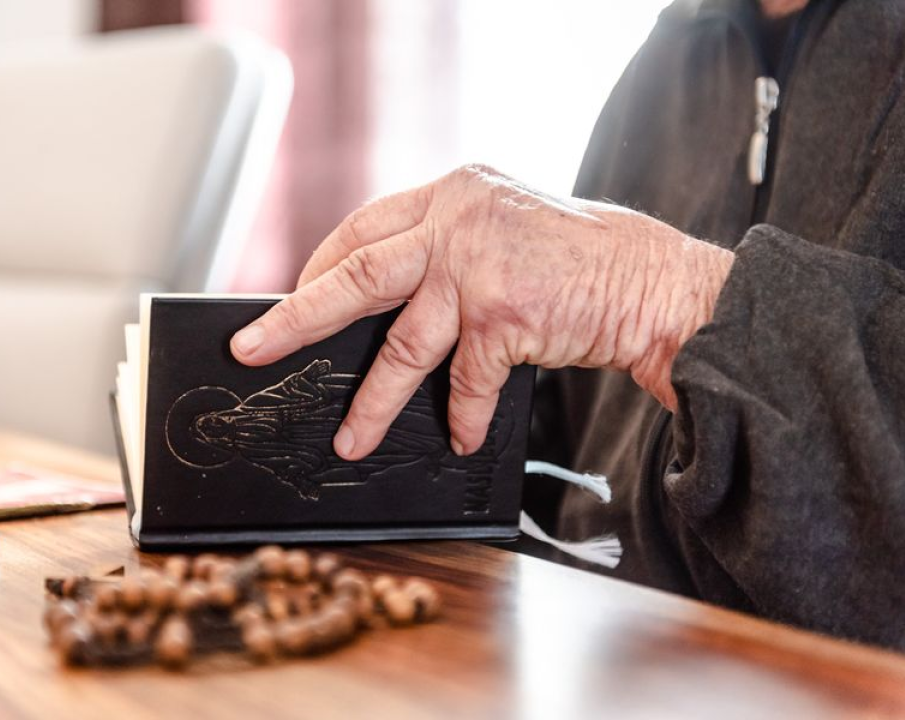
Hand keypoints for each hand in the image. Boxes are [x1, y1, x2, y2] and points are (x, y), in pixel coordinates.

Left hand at [230, 165, 733, 459]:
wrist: (652, 280)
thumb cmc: (577, 260)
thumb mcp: (502, 227)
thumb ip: (444, 251)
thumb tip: (380, 304)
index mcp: (451, 194)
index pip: (363, 229)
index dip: (321, 268)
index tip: (295, 299)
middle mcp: (457, 222)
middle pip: (355, 274)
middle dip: (296, 319)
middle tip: (252, 348)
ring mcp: (478, 268)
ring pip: (401, 345)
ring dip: (373, 402)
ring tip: (350, 439)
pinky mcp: (504, 316)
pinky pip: (465, 382)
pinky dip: (464, 415)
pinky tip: (463, 435)